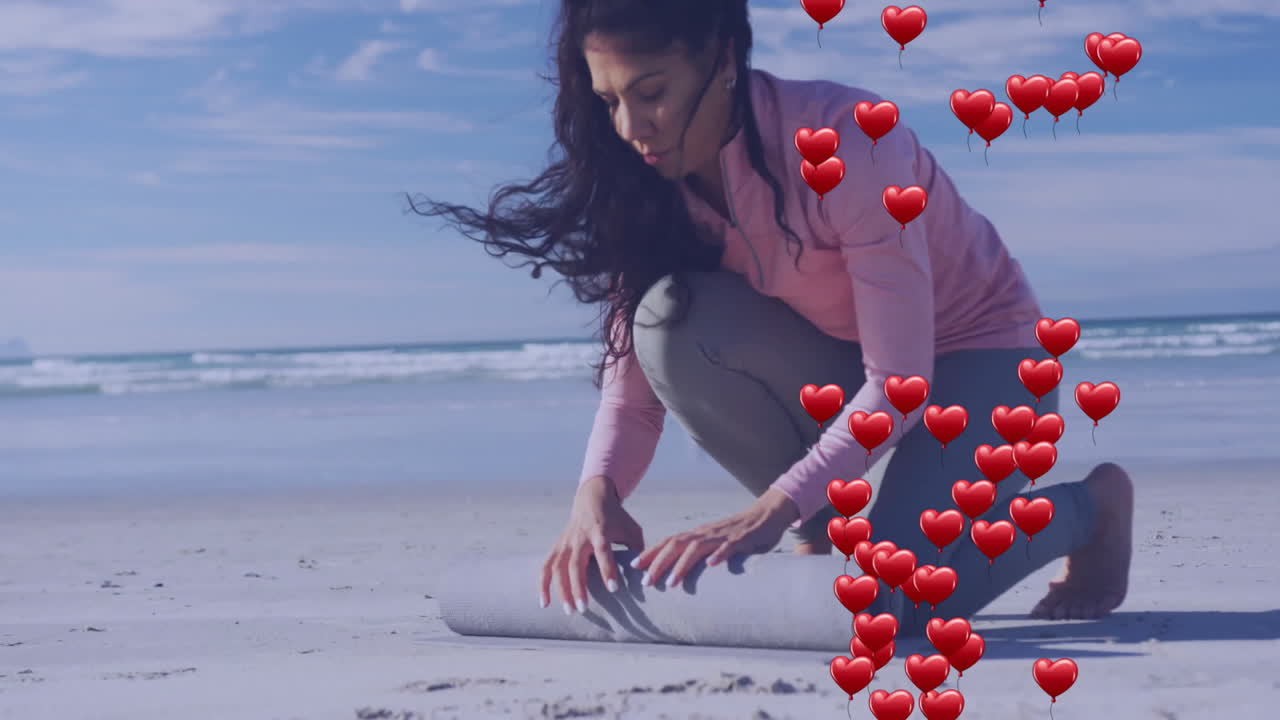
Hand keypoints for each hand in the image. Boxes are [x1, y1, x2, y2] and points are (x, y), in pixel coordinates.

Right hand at [539, 475, 644, 614]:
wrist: (592, 498)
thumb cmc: (616, 517)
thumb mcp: (631, 528)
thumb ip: (638, 550)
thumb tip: (646, 576)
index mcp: (600, 531)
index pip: (603, 551)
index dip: (607, 570)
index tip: (614, 589)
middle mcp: (580, 538)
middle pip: (575, 564)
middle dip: (578, 587)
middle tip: (583, 609)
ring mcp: (566, 542)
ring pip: (558, 568)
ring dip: (561, 590)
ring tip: (569, 611)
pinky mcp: (557, 546)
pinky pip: (546, 567)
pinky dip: (543, 585)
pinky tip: (545, 604)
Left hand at [629, 487, 800, 587]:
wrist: (767, 514)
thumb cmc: (740, 533)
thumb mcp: (716, 544)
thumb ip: (701, 555)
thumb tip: (684, 574)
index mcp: (698, 534)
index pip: (668, 542)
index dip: (650, 553)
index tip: (633, 567)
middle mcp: (706, 533)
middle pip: (676, 545)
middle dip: (658, 563)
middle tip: (646, 582)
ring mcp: (723, 536)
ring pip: (697, 548)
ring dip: (682, 565)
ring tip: (671, 583)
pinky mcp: (741, 539)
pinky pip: (728, 547)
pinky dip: (718, 555)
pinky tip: (711, 565)